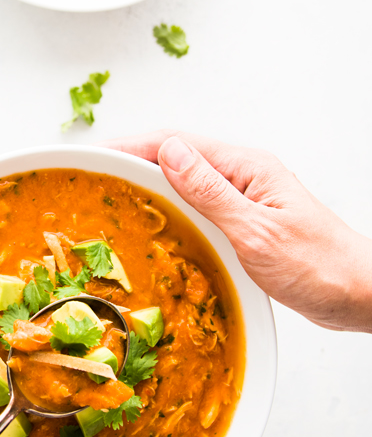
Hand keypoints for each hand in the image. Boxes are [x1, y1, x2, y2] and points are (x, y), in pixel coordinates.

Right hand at [105, 130, 371, 332]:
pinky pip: (196, 204)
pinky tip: (152, 223)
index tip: (95, 154)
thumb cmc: (319, 265)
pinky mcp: (243, 221)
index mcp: (245, 167)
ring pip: (183, 180)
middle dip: (131, 160)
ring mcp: (242, 198)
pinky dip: (168, 207)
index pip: (176, 143)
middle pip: (175, 156)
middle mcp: (242, 175)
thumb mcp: (256, 230)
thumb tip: (168, 152)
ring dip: (147, 183)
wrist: (359, 293)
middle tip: (91, 176)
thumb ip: (210, 191)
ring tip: (110, 195)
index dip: (131, 145)